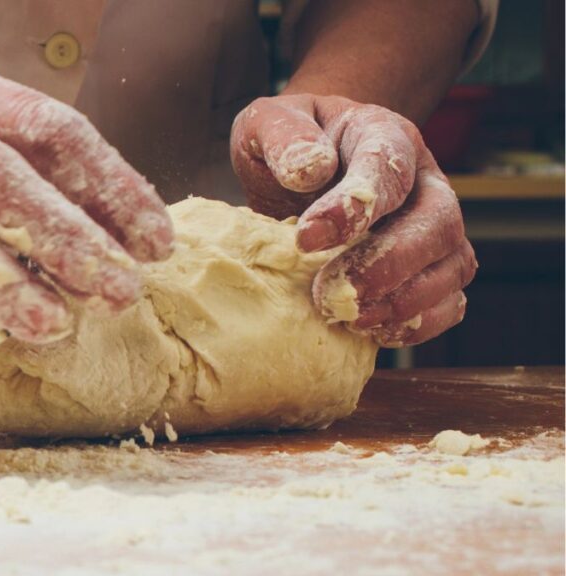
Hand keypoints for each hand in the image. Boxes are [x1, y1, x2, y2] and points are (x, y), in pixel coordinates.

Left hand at [230, 94, 476, 346]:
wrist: (299, 167)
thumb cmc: (286, 145)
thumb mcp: (266, 123)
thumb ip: (283, 136)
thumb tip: (309, 170)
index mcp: (385, 134)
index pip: (388, 168)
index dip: (354, 207)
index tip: (306, 240)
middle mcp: (424, 180)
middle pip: (438, 222)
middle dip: (388, 264)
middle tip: (331, 292)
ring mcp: (434, 226)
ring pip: (453, 266)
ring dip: (405, 301)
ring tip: (347, 317)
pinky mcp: (431, 268)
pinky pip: (449, 302)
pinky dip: (418, 323)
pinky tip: (369, 331)